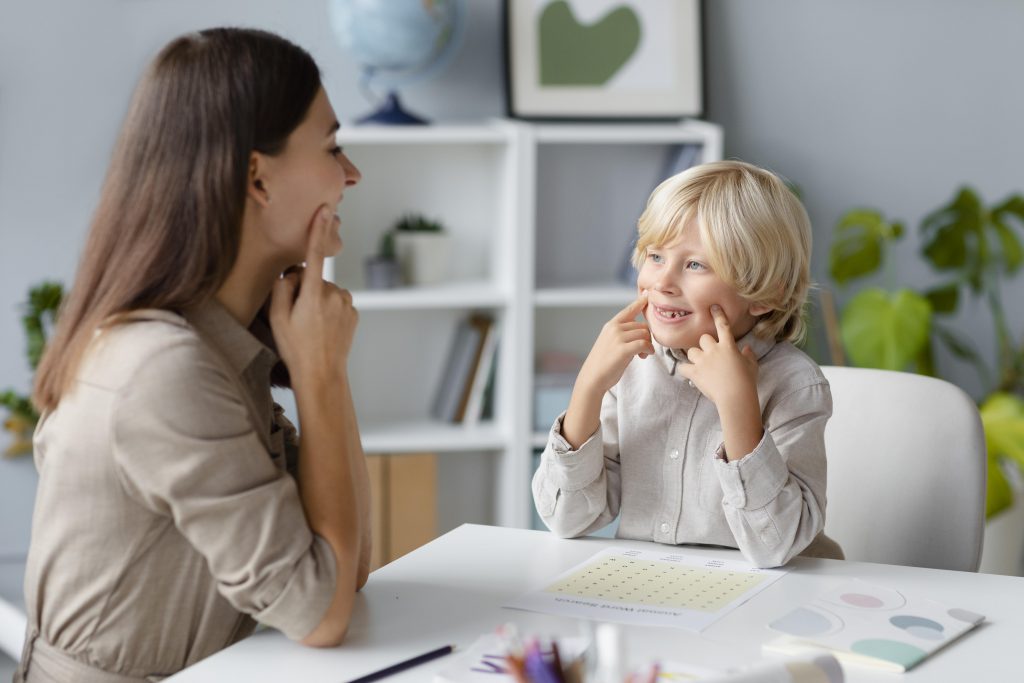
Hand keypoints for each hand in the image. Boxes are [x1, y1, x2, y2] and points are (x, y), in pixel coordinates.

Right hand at [269, 205, 357, 384]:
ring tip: (310, 326)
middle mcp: (334, 295)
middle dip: (304, 289)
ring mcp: (347, 304)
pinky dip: (329, 310)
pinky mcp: (354, 313)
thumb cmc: (295, 348)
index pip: (315, 255)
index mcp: (313, 294)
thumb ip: (282, 288)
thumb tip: (292, 272)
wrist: (322, 375)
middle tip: (296, 317)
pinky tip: (323, 328)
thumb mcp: (277, 318)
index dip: (318, 231)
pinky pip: (337, 303)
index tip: (325, 210)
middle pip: (314, 279)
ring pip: (326, 291)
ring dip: (317, 301)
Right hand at [576, 293, 653, 395]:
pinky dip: (649, 349)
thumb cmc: (603, 363)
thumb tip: (641, 332)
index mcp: (611, 325)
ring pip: (645, 333)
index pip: (628, 310)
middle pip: (642, 325)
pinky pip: (644, 343)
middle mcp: (614, 328)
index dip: (640, 302)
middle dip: (647, 336)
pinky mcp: (623, 349)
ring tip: (643, 355)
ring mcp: (618, 338)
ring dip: (648, 344)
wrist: (592, 378)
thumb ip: (622, 334)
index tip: (648, 294)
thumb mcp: (610, 342)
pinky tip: (645, 355)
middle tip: (644, 350)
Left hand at [677, 305, 757, 405]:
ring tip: (701, 365)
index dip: (718, 315)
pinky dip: (684, 369)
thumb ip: (749, 355)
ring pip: (692, 351)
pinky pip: (683, 366)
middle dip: (705, 345)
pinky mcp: (695, 372)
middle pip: (703, 338)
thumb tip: (747, 349)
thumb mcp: (752, 366)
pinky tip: (689, 372)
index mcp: (728, 346)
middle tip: (710, 355)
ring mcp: (703, 361)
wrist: (736, 397)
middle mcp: (714, 350)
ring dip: (695, 356)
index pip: (723, 326)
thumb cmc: (747, 382)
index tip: (713, 307)